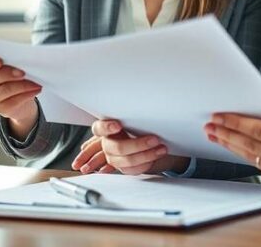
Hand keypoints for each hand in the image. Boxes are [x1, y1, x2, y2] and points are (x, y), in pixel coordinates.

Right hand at [0, 55, 40, 137]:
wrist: (21, 96)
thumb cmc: (16, 74)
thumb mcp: (14, 65)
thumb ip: (14, 60)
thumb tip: (25, 57)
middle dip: (8, 74)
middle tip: (23, 73)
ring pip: (5, 90)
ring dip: (23, 85)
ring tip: (36, 83)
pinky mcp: (0, 108)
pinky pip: (13, 102)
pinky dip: (27, 95)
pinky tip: (36, 90)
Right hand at [72, 119, 189, 175]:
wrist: (140, 137)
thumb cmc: (134, 122)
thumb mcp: (132, 114)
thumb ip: (132, 110)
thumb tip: (143, 92)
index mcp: (105, 128)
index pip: (99, 129)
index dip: (107, 127)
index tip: (118, 124)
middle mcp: (107, 144)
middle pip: (117, 148)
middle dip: (138, 144)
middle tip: (155, 138)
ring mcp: (114, 158)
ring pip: (127, 161)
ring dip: (147, 154)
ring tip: (161, 147)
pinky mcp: (124, 168)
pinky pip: (135, 169)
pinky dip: (148, 161)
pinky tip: (158, 153)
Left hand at [204, 74, 260, 183]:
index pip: (260, 130)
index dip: (237, 123)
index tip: (220, 116)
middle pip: (251, 145)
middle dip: (227, 134)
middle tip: (210, 125)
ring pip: (252, 156)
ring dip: (231, 145)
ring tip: (214, 135)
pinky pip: (260, 164)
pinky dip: (244, 154)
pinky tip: (233, 146)